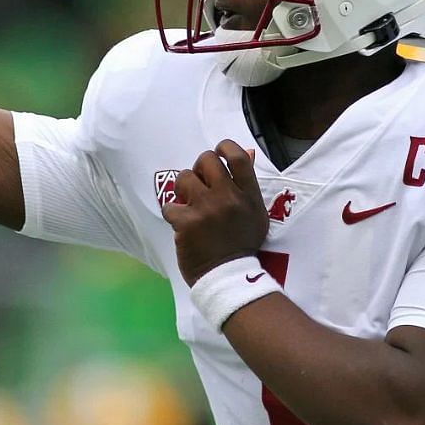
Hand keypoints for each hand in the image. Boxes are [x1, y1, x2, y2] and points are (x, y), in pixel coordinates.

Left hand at [161, 140, 269, 283]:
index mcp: (249, 195)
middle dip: (199, 167)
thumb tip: (248, 153)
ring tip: (188, 203)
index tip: (217, 153)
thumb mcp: (255, 214)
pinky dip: (172, 213)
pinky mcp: (187, 222)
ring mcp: (207, 209)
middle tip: (199, 182)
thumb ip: (247, 187)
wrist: (228, 276)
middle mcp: (229, 197)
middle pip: (207, 160)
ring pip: (184, 177)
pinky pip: (170, 205)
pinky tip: (180, 223)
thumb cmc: (241, 245)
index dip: (224, 147)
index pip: (238, 157)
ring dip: (182, 188)